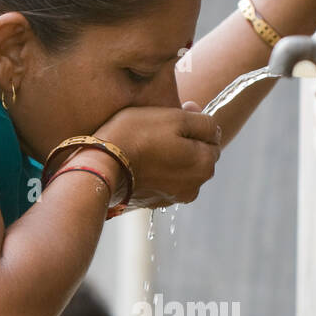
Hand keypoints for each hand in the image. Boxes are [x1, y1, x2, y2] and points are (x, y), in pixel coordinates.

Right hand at [92, 103, 221, 209]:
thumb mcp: (175, 118)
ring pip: (181, 167)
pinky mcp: (156, 201)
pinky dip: (157, 169)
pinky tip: (140, 159)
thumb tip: (213, 128)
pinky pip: (164, 179)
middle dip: (184, 141)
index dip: (194, 122)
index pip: (212, 137)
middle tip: (158, 128)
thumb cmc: (137, 136)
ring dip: (171, 155)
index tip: (173, 114)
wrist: (101, 165)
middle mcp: (195, 186)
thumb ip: (203, 122)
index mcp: (205, 165)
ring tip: (147, 144)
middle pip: (198, 154)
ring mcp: (175, 197)